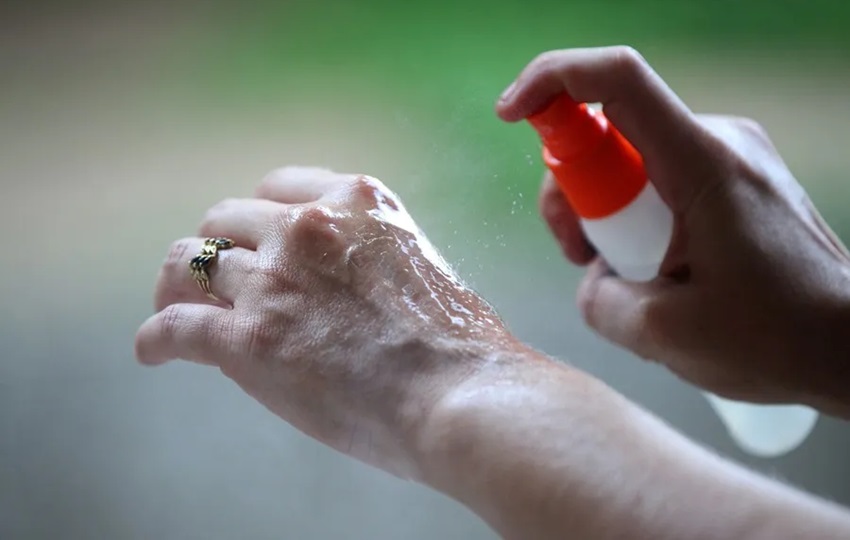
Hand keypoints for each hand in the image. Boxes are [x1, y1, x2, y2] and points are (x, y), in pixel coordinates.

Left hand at [135, 167, 513, 477]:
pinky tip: (154, 352)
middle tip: (213, 279)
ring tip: (170, 307)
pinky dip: (156, 339)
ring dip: (174, 286)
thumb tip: (335, 289)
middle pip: (226, 219)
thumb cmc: (459, 344)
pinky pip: (175, 327)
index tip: (253, 239)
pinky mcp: (248, 339)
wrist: (461, 394)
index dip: (257, 217)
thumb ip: (367, 257)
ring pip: (190, 262)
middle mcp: (306, 227)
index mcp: (356, 201)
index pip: (279, 187)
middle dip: (217, 247)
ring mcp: (273, 280)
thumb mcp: (417, 265)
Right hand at [497, 47, 849, 414]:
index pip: (617, 81)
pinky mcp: (735, 177)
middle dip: (573, 190)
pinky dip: (637, 217)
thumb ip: (599, 301)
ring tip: (622, 275)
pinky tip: (653, 267)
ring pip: (632, 160)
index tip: (510, 113)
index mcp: (703, 164)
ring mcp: (730, 156)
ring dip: (606, 212)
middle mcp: (718, 141)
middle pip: (611, 130)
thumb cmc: (776, 338)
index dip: (552, 80)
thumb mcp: (665, 334)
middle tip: (577, 255)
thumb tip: (591, 278)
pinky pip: (661, 178)